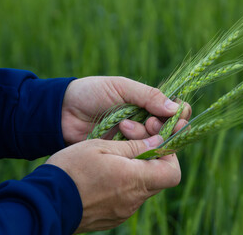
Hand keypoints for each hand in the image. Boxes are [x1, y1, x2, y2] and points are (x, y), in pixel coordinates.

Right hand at [45, 135, 179, 232]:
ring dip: (137, 172)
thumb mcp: (102, 147)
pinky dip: (126, 184)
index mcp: (133, 179)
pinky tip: (107, 174)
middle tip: (133, 144)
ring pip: (144, 188)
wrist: (44, 202)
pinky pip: (130, 198)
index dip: (169, 156)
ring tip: (116, 158)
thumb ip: (134, 146)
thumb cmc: (72, 169)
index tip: (155, 143)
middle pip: (159, 179)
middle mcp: (133, 200)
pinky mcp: (114, 217)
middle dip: (152, 160)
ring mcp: (124, 211)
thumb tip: (158, 142)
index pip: (172, 172)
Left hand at [61, 76, 191, 143]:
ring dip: (146, 136)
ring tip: (125, 126)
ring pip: (156, 144)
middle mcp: (146, 122)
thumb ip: (149, 96)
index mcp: (148, 103)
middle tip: (150, 123)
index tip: (174, 116)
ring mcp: (135, 138)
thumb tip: (176, 109)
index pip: (177, 111)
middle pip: (171, 131)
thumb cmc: (92, 93)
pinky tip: (122, 135)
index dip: (180, 115)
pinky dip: (135, 147)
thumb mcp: (121, 87)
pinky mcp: (124, 152)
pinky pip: (140, 154)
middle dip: (164, 128)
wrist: (62, 111)